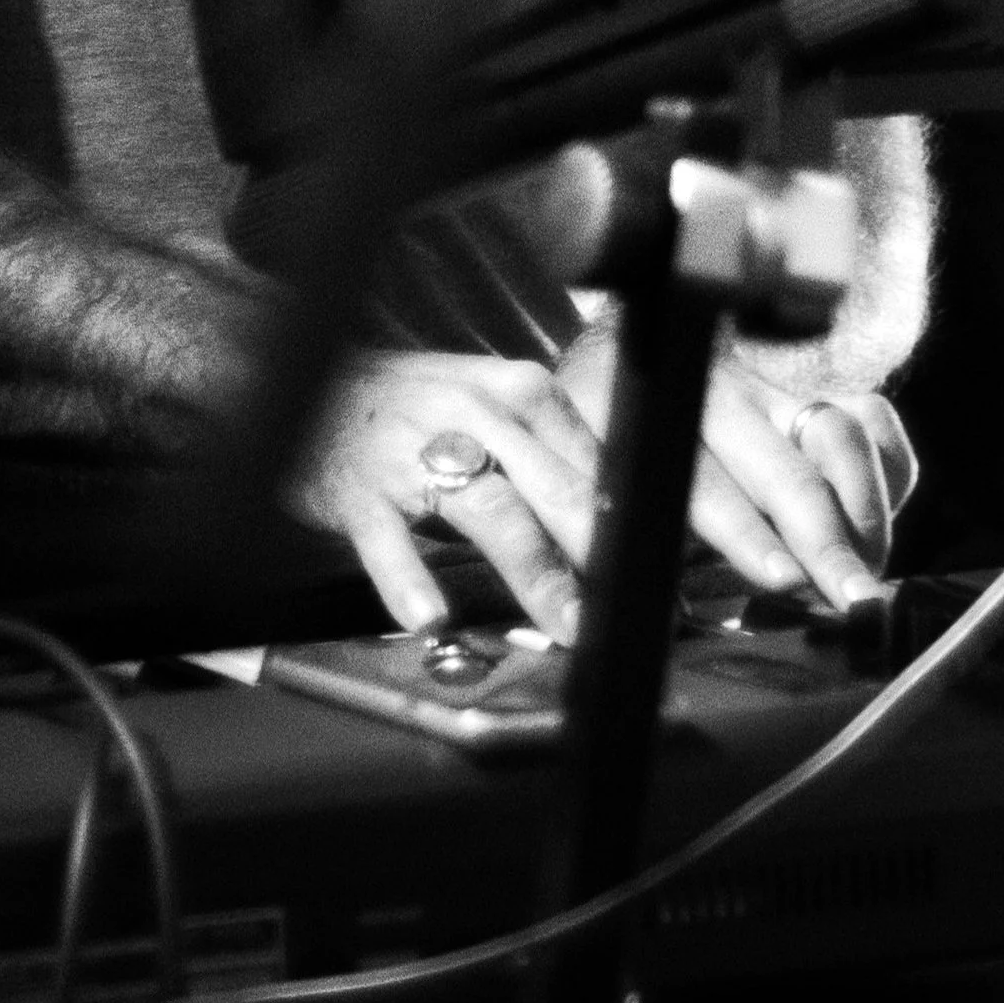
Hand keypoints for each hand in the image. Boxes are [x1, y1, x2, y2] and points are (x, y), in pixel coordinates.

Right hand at [284, 342, 917, 640]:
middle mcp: (481, 410)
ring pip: (490, 512)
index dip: (658, 526)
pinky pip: (389, 536)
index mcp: (529, 394)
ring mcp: (416, 447)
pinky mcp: (358, 487)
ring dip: (537, 573)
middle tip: (656, 621)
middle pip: (564, 492)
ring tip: (571, 626)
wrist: (299, 376)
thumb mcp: (498, 421)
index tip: (704, 582)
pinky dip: (410, 575)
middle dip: (616, 560)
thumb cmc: (417, 416)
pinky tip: (429, 615)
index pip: (610, 464)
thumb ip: (566, 467)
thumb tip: (649, 542)